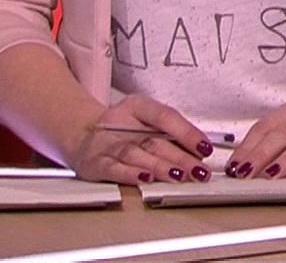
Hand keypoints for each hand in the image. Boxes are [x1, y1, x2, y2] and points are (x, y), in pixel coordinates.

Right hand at [64, 94, 215, 184]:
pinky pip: (113, 168)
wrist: (80, 134)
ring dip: (159, 167)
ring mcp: (106, 143)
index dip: (187, 132)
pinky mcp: (95, 163)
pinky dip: (130, 174)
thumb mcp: (143, 119)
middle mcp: (121, 123)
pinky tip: (145, 179)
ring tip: (178, 175)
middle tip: (199, 170)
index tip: (205, 147)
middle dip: (180, 157)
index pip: (166, 116)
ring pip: (136, 154)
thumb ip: (169, 132)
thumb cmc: (121, 128)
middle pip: (155, 140)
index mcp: (137, 106)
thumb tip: (201, 150)